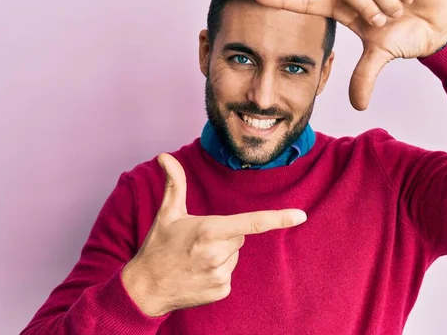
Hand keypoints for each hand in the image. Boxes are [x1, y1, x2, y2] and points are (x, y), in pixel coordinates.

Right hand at [121, 153, 306, 316]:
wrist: (145, 288)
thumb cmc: (158, 246)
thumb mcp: (167, 213)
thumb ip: (174, 182)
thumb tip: (164, 156)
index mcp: (209, 231)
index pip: (251, 223)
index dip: (278, 218)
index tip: (301, 216)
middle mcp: (217, 255)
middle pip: (240, 236)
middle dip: (225, 235)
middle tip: (199, 241)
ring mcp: (220, 276)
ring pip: (235, 254)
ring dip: (221, 254)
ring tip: (196, 258)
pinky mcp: (221, 291)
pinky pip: (229, 273)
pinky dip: (218, 271)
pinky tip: (198, 273)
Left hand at [254, 0, 446, 110]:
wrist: (437, 29)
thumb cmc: (404, 38)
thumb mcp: (381, 57)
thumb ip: (365, 76)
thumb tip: (358, 105)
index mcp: (347, 9)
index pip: (311, 2)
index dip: (285, 0)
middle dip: (364, 5)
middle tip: (381, 21)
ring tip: (399, 10)